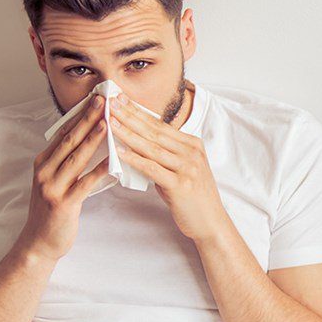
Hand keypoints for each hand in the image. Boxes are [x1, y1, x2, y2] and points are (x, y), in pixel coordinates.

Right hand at [18, 96, 109, 261]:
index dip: (80, 114)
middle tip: (103, 100)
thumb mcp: (54, 181)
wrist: (39, 243)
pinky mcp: (63, 204)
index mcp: (43, 162)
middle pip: (69, 140)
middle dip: (87, 118)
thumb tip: (89, 140)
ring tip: (108, 122)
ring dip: (93, 139)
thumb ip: (67, 162)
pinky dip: (99, 171)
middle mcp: (44, 171)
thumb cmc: (53, 211)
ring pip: (76, 158)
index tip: (95, 98)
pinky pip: (84, 184)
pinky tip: (113, 161)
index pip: (63, 132)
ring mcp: (51, 187)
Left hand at [108, 94, 231, 242]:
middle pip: (154, 131)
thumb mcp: (182, 169)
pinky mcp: (181, 184)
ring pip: (152, 147)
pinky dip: (134, 159)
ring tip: (110, 122)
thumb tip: (137, 145)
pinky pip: (152, 168)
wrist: (211, 222)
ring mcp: (188, 167)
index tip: (121, 99)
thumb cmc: (193, 197)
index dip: (138, 111)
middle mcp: (192, 152)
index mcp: (193, 145)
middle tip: (111, 102)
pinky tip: (119, 152)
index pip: (160, 124)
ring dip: (128, 133)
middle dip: (130, 116)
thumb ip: (164, 155)